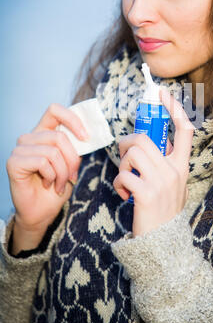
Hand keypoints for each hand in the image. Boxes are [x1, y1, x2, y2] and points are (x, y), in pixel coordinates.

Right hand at [6, 103, 87, 237]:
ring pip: (53, 151)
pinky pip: (42, 161)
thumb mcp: (71, 163)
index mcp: (43, 132)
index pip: (55, 110)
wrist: (41, 212)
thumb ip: (75, 146)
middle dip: (72, 159)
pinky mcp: (14, 162)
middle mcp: (30, 137)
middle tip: (72, 176)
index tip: (86, 137)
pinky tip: (48, 184)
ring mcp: (20, 149)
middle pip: (59, 136)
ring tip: (59, 183)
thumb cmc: (56, 187)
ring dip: (62, 172)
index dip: (72, 119)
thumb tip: (87, 134)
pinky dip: (51, 176)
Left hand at [113, 87, 194, 236]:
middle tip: (123, 154)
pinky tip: (123, 194)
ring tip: (124, 178)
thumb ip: (168, 164)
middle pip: (145, 139)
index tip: (163, 93)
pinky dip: (118, 183)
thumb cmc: (163, 210)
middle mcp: (174, 171)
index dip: (175, 108)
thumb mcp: (174, 185)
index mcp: (181, 166)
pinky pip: (123, 175)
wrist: (163, 243)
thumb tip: (156, 143)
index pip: (185, 130)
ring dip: (122, 164)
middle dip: (127, 143)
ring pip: (133, 153)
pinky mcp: (145, 193)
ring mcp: (161, 182)